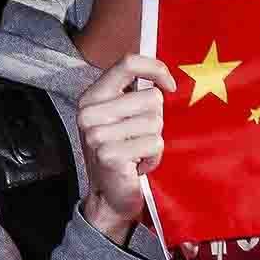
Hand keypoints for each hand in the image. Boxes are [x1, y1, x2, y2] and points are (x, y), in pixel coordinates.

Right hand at [76, 53, 176, 244]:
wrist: (109, 196)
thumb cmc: (122, 152)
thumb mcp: (122, 116)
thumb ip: (136, 92)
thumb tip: (167, 77)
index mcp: (92, 96)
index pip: (128, 63)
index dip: (156, 69)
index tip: (169, 86)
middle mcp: (89, 113)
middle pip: (151, 97)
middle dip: (156, 119)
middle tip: (139, 137)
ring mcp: (96, 134)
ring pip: (156, 122)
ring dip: (154, 141)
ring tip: (138, 152)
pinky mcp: (109, 154)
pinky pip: (154, 143)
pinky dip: (154, 157)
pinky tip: (139, 165)